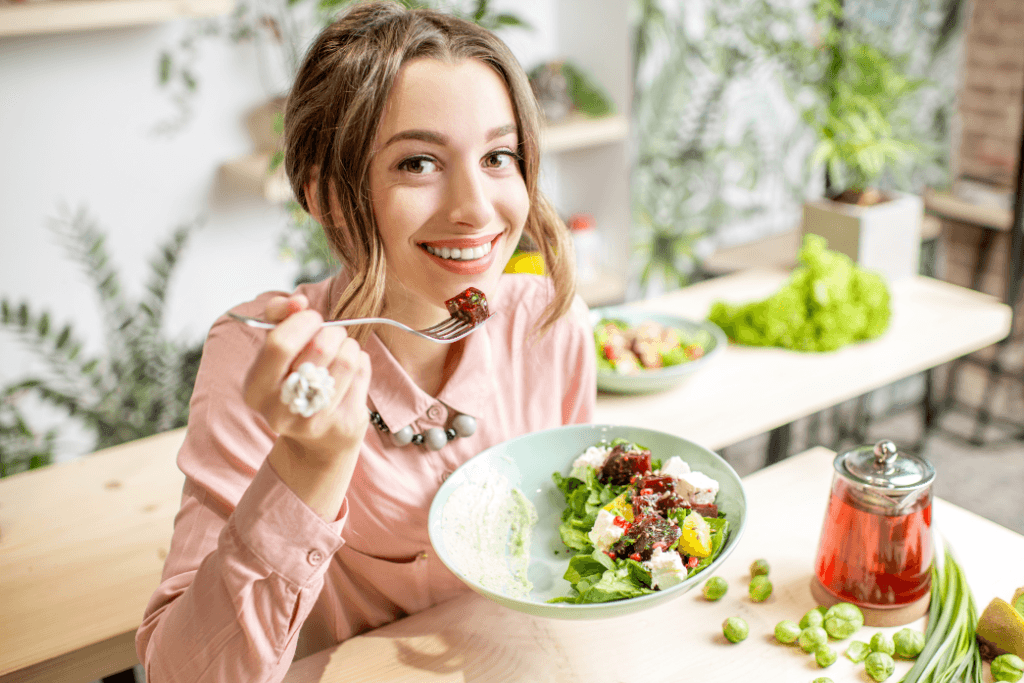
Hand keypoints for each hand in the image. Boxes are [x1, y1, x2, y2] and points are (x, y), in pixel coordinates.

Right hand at [242, 294, 370, 516]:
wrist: (317, 441)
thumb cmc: (294, 381)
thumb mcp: (276, 351)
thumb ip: (278, 317)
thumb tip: (297, 302)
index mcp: (255, 390)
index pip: (280, 344)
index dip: (302, 321)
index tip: (311, 317)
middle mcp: (280, 411)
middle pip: (319, 348)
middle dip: (331, 331)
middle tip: (332, 334)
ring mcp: (314, 421)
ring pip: (346, 358)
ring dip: (349, 345)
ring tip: (342, 349)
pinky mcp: (345, 423)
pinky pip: (362, 372)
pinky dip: (360, 361)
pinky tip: (350, 370)